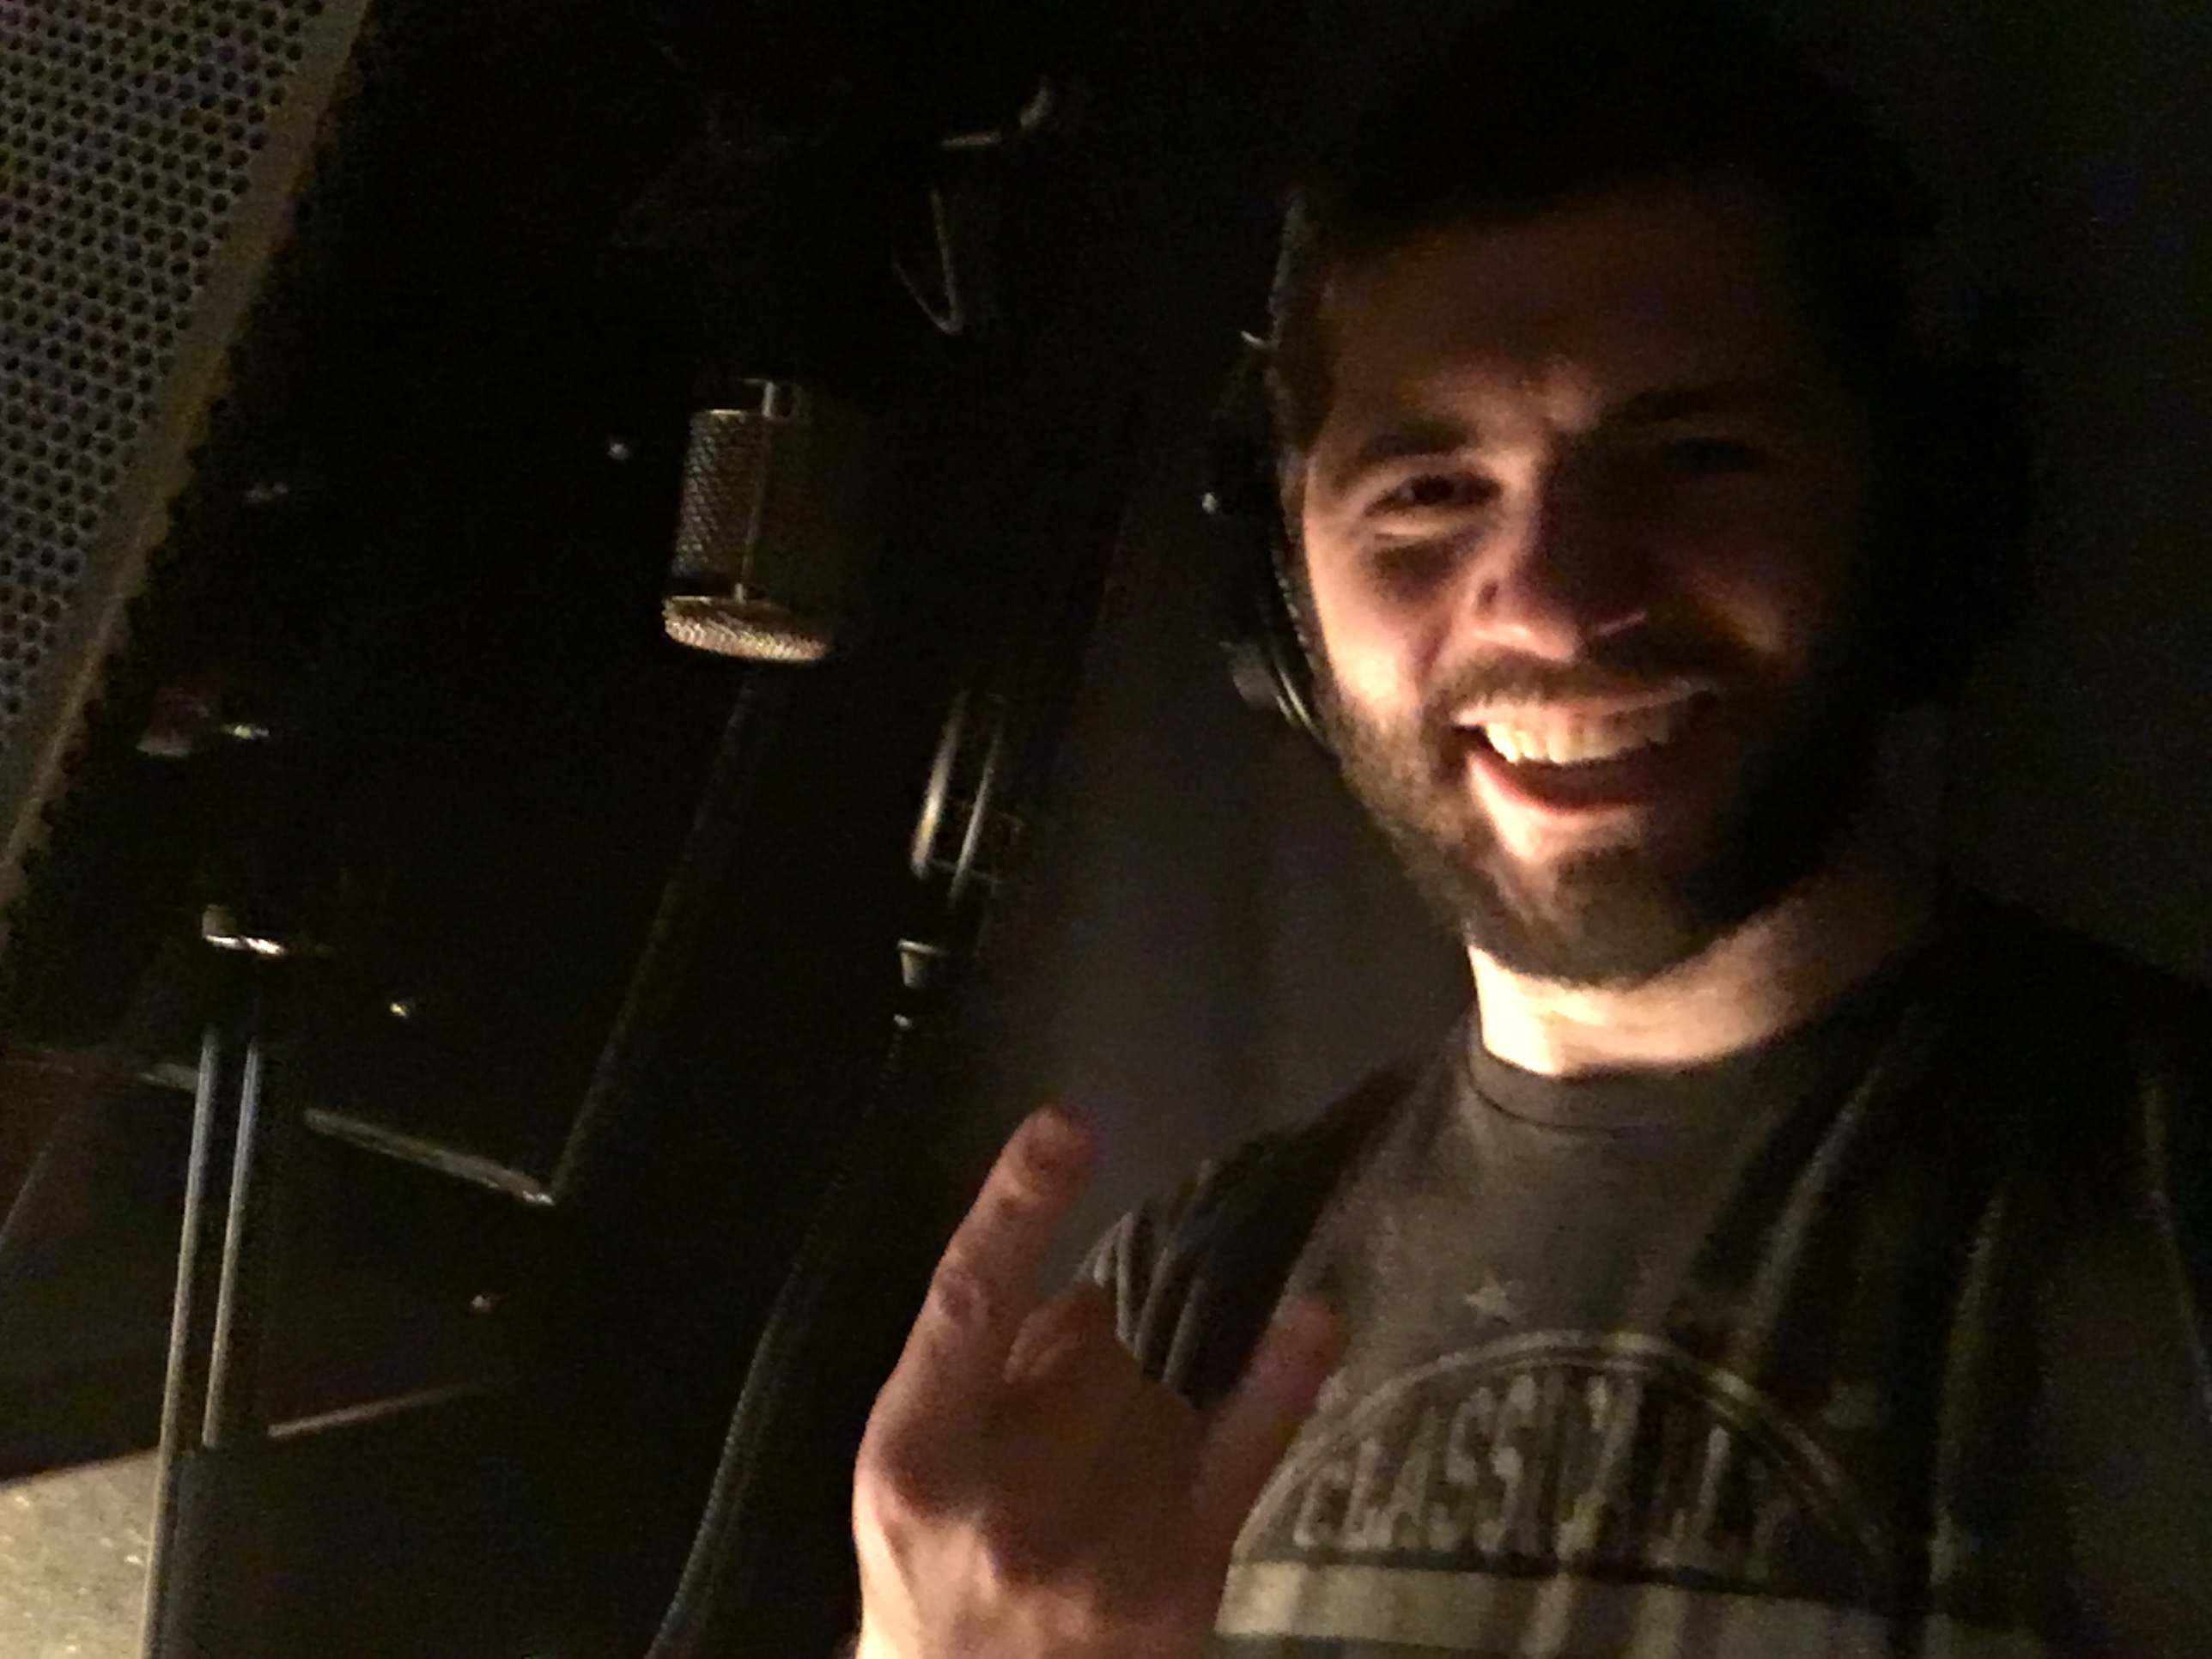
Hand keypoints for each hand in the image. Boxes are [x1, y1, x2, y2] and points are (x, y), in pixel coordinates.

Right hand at [851, 1106, 1341, 1658]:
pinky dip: (1280, 1379)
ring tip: (1091, 1495)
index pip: (967, 1305)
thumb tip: (1093, 1299)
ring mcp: (1104, 1553)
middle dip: (1084, 1364)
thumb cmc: (925, 1570)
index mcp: (916, 1459)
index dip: (1015, 1209)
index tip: (1064, 1126)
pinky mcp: (1182, 1585)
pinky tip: (1315, 1317)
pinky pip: (1246, 1449)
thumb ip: (982, 1367)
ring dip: (1140, 1415)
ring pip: (1163, 1397)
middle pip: (1096, 1349)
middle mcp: (1008, 1507)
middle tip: (1049, 1434)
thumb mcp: (909, 1466)